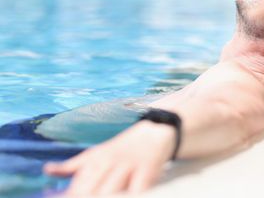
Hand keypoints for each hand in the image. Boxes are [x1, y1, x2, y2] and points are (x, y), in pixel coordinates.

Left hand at [44, 121, 175, 195]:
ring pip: (111, 191)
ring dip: (107, 196)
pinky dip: (131, 194)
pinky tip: (126, 196)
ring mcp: (129, 166)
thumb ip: (73, 165)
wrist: (155, 131)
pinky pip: (137, 189)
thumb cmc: (123, 148)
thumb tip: (48, 170)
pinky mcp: (148, 170)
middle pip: (91, 192)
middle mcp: (110, 162)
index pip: (76, 187)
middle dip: (86, 197)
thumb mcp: (97, 153)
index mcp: (95, 160)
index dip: (70, 196)